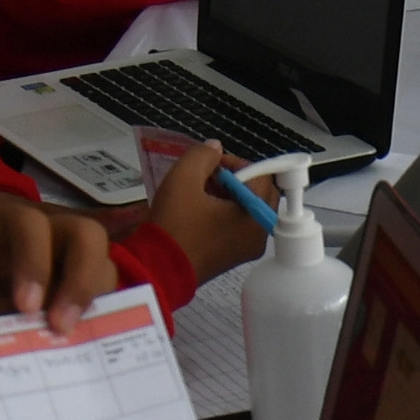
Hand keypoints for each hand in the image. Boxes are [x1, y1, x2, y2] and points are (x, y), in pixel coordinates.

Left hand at [0, 193, 121, 354]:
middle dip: (82, 277)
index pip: (27, 223)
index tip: (26, 309)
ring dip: (91, 298)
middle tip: (62, 326)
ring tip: (65, 337)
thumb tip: (37, 331)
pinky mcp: (66, 281)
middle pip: (82, 231)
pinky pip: (96, 288)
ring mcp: (54, 253)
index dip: (35, 262)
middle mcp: (30, 229)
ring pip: (98, 259)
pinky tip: (86, 335)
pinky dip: (96, 310)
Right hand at [149, 142, 268, 281]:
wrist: (157, 271)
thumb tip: (215, 149)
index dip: (236, 163)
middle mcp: (259, 235)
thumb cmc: (174, 225)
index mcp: (256, 216)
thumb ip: (203, 155)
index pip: (262, 176)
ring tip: (198, 193)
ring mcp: (247, 250)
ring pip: (247, 210)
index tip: (211, 165)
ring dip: (227, 195)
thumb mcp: (183, 178)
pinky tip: (198, 210)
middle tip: (206, 178)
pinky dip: (223, 213)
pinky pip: (237, 227)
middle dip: (234, 179)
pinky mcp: (232, 258)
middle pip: (258, 194)